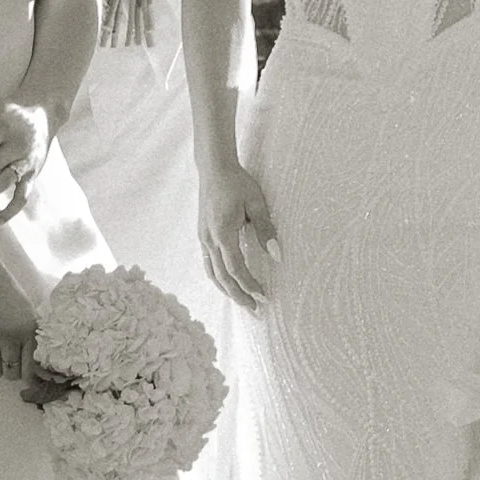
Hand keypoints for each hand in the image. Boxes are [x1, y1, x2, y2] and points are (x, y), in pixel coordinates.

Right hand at [0, 238, 39, 379]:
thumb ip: (29, 334)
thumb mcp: (25, 309)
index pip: (31, 367)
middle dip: (9, 370)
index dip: (27, 377)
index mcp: (27, 329)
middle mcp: (9, 337)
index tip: (23, 378)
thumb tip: (32, 364)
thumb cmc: (3, 288)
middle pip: (12, 373)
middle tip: (4, 360)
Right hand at [199, 164, 279, 312]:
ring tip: (242, 302)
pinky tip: (228, 283)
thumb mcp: (257, 203)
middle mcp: (209, 239)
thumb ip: (266, 229)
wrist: (214, 168)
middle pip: (222, 277)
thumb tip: (277, 255)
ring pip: (212, 273)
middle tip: (255, 310)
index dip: (249, 285)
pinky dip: (218, 278)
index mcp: (223, 232)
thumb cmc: (237, 183)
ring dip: (227, 290)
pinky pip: (209, 264)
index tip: (264, 297)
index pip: (236, 269)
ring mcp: (203, 238)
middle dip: (238, 296)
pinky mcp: (202, 235)